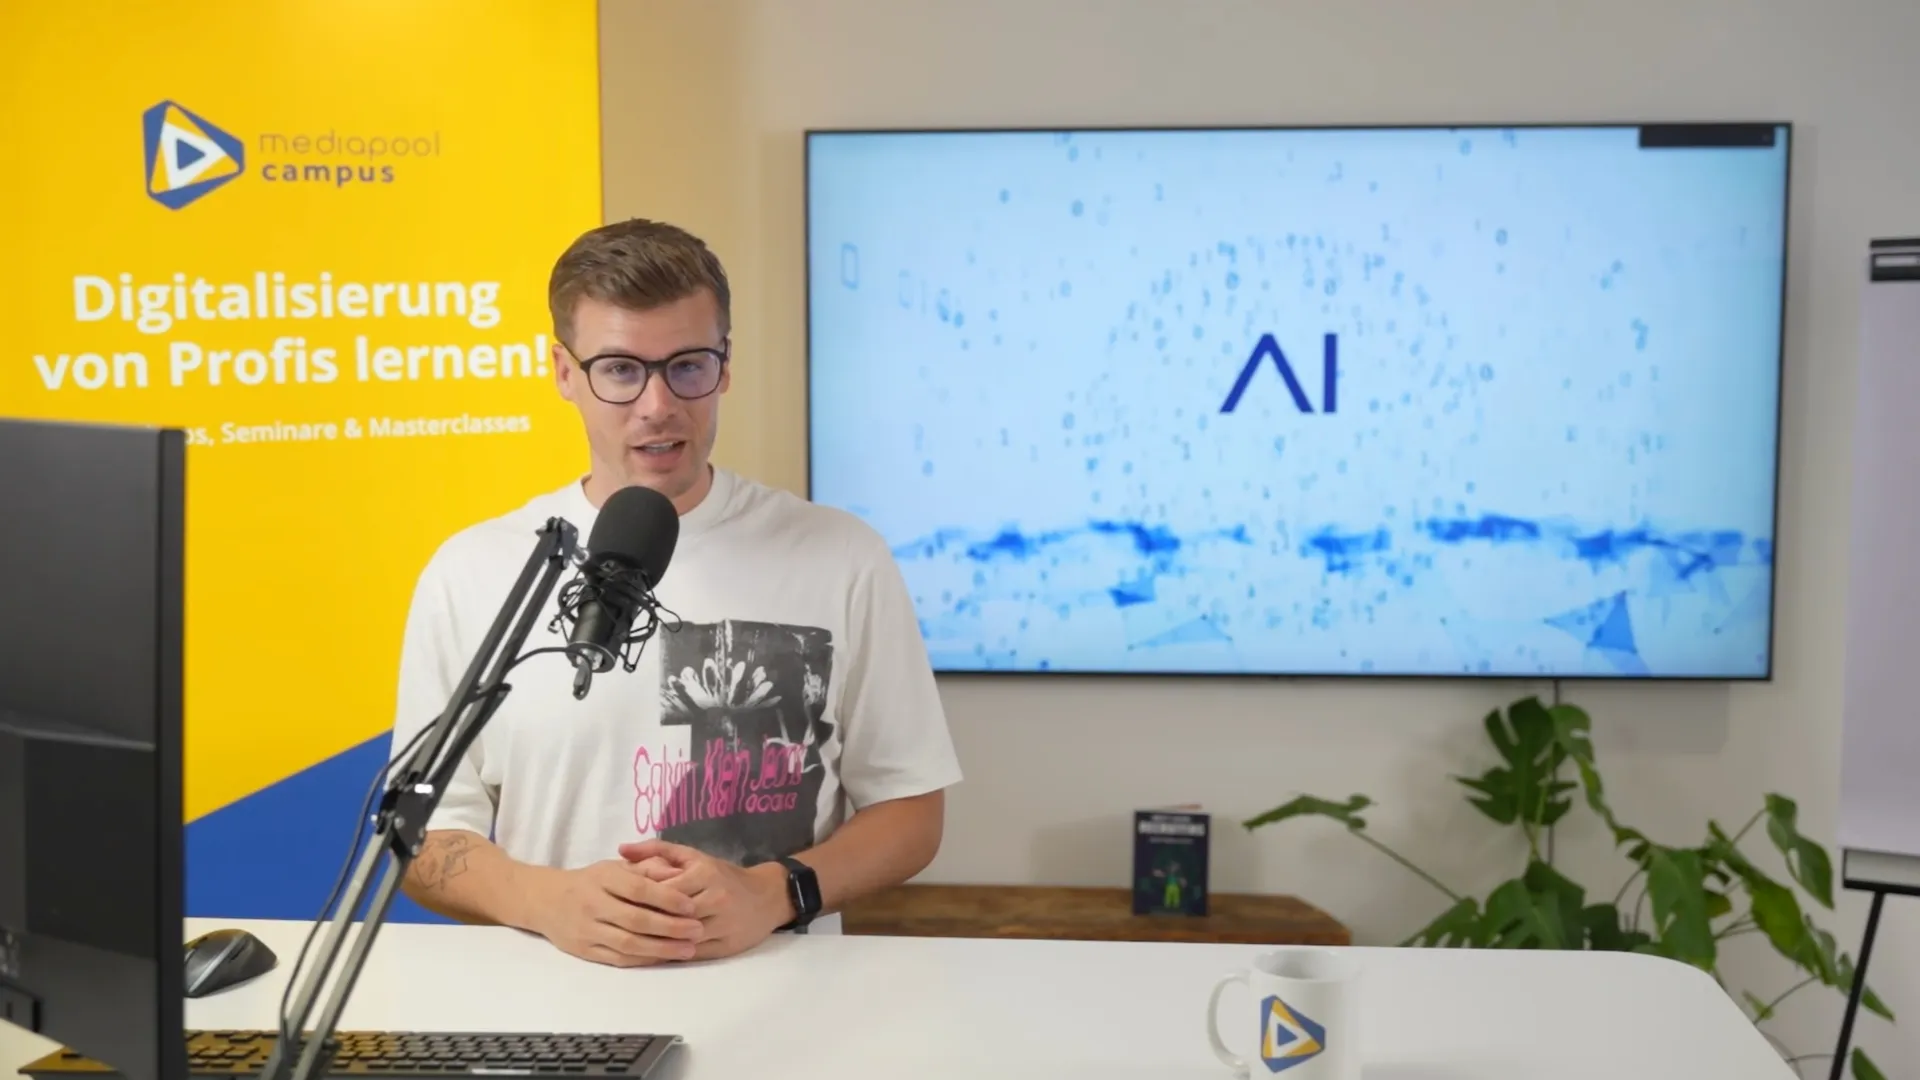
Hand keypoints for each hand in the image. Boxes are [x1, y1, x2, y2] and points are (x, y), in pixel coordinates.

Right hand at [522, 857, 705, 967]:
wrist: (546, 901)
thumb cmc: (591, 881)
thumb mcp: (615, 867)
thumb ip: (646, 868)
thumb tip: (678, 873)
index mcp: (602, 878)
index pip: (638, 889)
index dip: (667, 898)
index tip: (691, 906)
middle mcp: (592, 904)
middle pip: (636, 920)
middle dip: (671, 927)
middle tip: (698, 930)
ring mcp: (586, 930)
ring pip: (628, 943)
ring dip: (662, 948)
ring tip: (689, 948)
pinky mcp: (584, 951)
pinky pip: (618, 959)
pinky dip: (644, 960)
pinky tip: (665, 958)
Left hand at [618, 840, 792, 960]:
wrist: (766, 897)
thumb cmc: (722, 874)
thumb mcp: (692, 856)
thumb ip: (656, 851)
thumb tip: (621, 849)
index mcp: (705, 874)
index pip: (663, 889)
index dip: (640, 897)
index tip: (619, 901)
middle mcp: (716, 899)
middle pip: (671, 915)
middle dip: (645, 921)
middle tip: (619, 924)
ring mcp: (723, 925)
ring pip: (681, 937)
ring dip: (656, 941)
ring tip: (630, 940)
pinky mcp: (726, 946)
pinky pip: (692, 953)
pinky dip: (671, 953)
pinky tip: (652, 953)